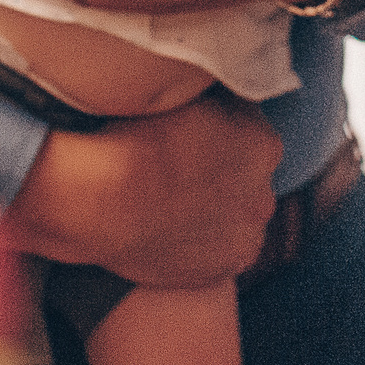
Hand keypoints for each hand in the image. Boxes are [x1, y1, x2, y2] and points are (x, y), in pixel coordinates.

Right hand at [2, 92, 281, 286]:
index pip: (250, 131)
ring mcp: (244, 237)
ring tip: (171, 202)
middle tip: (179, 169)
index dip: (219, 130)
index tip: (190, 133)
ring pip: (235, 217)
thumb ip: (212, 97)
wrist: (100, 197)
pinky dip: (200, 244)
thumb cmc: (132, 136)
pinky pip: (216, 252)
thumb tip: (213, 94)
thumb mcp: (182, 93)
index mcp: (263, 145)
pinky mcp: (220, 271)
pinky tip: (171, 230)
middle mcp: (264, 194)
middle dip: (223, 172)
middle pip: (247, 178)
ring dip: (215, 210)